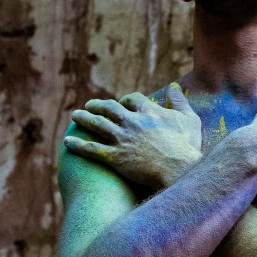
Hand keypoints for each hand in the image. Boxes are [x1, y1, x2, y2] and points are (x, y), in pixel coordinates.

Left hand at [64, 83, 201, 188]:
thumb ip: (180, 102)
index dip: (126, 100)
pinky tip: (67, 142)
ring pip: (97, 124)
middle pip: (110, 108)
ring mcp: (122, 139)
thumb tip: (175, 87)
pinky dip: (78, 145)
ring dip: (84, 119)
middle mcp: (132, 122)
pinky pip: (92, 149)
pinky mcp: (115, 157)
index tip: (122, 103)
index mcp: (149, 112)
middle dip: (98, 105)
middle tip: (90, 105)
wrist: (178, 169)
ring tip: (75, 115)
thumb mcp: (189, 119)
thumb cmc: (186, 147)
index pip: (132, 99)